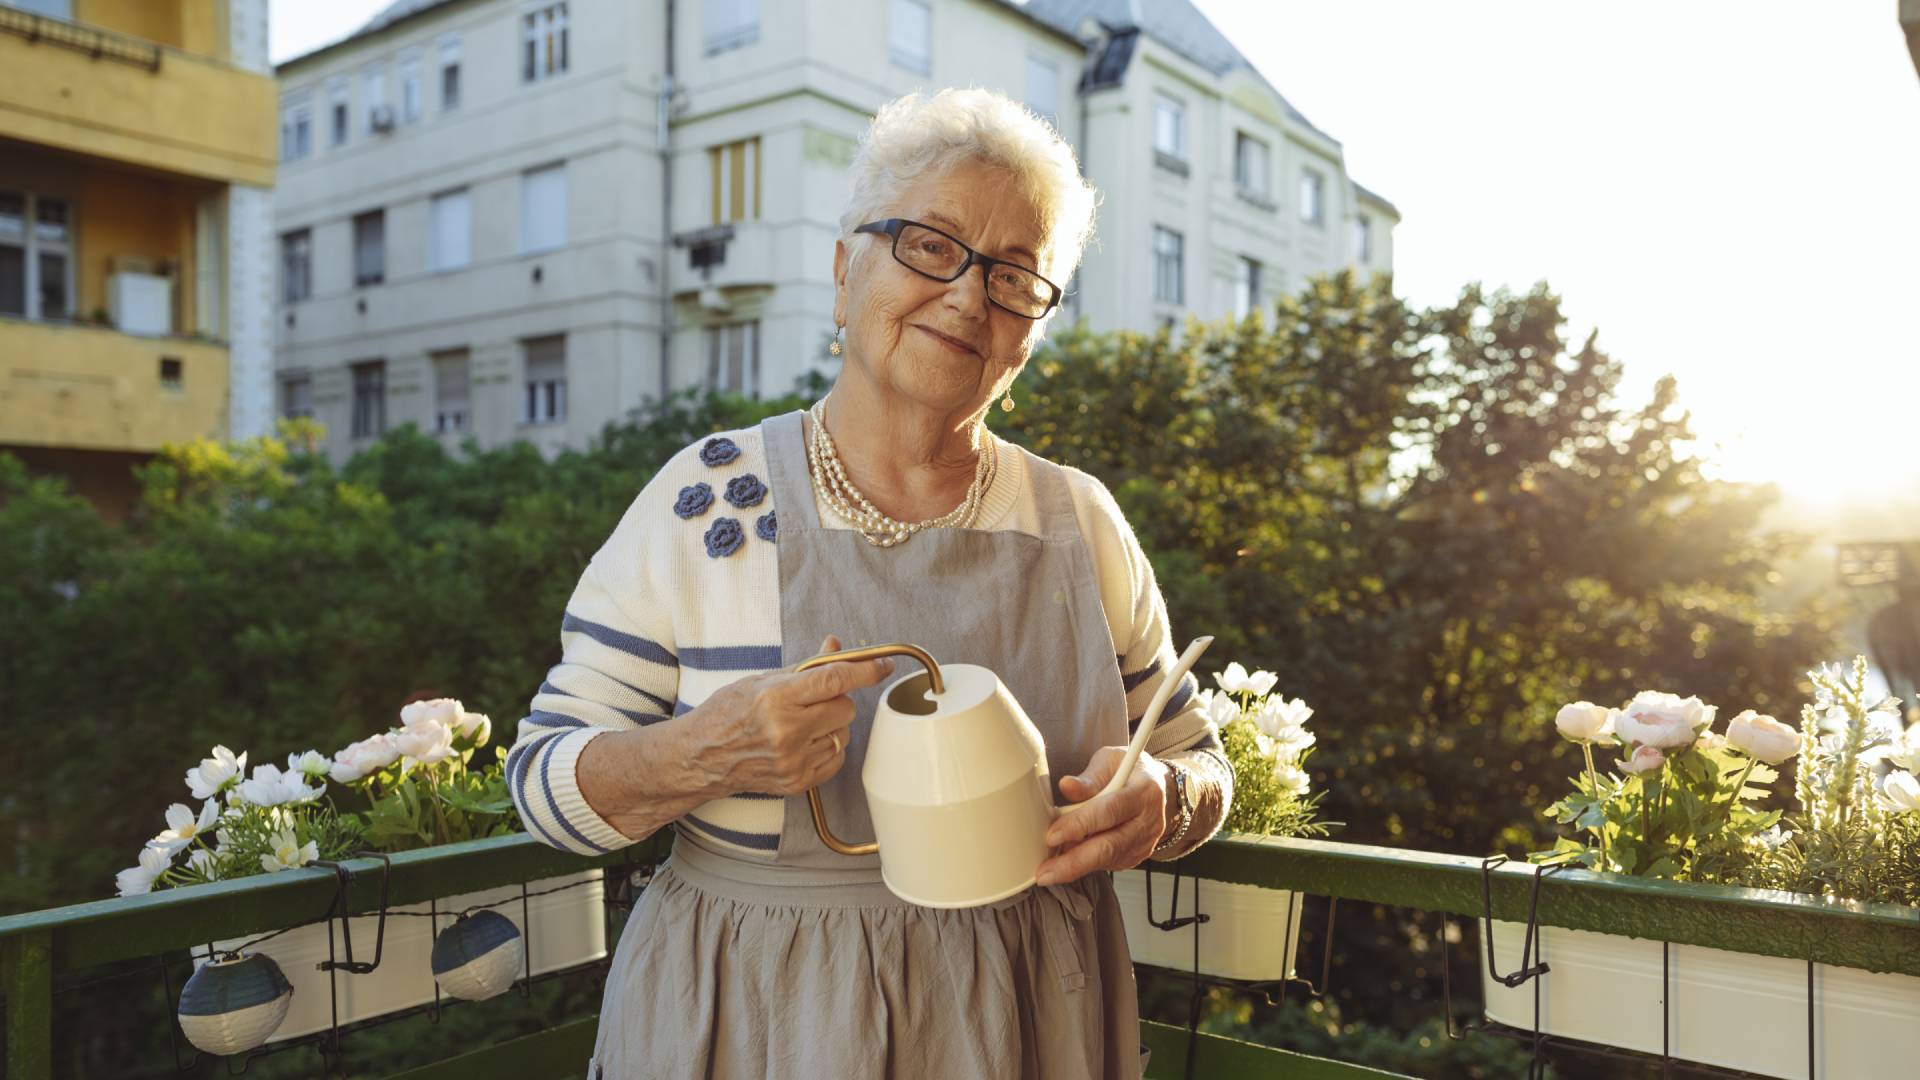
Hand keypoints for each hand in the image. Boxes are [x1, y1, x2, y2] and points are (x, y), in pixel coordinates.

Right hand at [692, 635, 892, 796]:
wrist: (700, 756)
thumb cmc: (727, 713)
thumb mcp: (761, 680)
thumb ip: (805, 667)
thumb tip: (837, 646)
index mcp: (776, 698)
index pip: (835, 680)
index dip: (865, 670)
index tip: (882, 666)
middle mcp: (786, 731)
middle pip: (846, 708)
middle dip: (836, 700)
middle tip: (812, 701)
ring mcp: (793, 760)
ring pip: (844, 734)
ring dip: (831, 725)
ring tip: (801, 724)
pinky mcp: (797, 782)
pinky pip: (837, 759)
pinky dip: (828, 748)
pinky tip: (803, 743)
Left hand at [1035, 746, 1170, 885]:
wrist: (1156, 787)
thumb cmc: (1128, 770)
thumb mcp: (1109, 762)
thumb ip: (1089, 778)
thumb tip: (1066, 787)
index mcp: (1144, 791)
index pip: (1109, 812)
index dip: (1079, 825)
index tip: (1051, 835)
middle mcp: (1149, 821)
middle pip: (1109, 847)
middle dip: (1073, 862)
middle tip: (1044, 872)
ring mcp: (1145, 843)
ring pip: (1106, 860)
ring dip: (1074, 867)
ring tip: (1047, 870)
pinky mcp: (1136, 856)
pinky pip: (1107, 864)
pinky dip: (1084, 865)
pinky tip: (1064, 862)